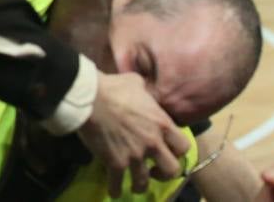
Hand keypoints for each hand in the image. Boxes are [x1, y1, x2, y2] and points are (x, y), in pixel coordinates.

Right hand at [75, 71, 188, 195]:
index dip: (177, 151)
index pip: (183, 146)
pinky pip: (118, 183)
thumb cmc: (113, 87)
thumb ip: (144, 90)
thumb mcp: (135, 82)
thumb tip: (142, 87)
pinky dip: (116, 189)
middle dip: (165, 173)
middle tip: (155, 171)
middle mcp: (153, 143)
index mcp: (161, 124)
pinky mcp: (115, 162)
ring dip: (140, 184)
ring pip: (145, 181)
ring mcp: (134, 155)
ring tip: (135, 184)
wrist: (89, 98)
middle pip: (172, 169)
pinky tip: (114, 191)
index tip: (168, 151)